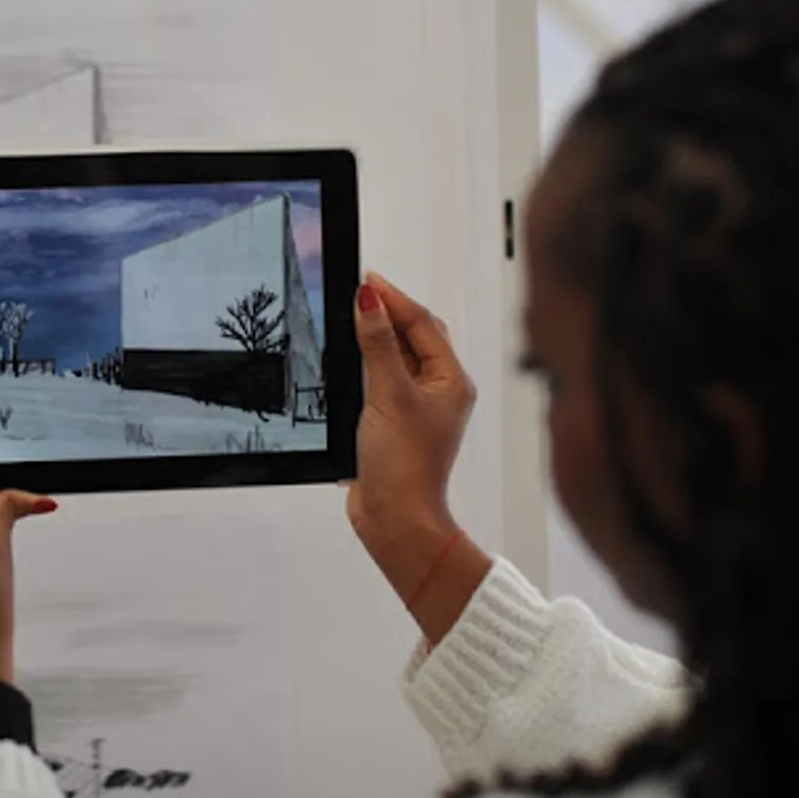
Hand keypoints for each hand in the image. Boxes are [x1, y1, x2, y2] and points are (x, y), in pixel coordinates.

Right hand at [349, 274, 486, 636]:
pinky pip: (380, 383)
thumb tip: (370, 300)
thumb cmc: (405, 466)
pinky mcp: (394, 425)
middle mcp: (439, 391)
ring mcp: (416, 409)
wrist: (395, 519)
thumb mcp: (388, 394)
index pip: (422, 323)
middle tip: (355, 294)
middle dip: (386, 314)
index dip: (393, 298)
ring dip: (374, 340)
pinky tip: (346, 362)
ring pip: (395, 359)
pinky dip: (364, 368)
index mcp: (451, 380)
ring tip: (348, 319)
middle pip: (413, 336)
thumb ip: (378, 344)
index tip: (365, 278)